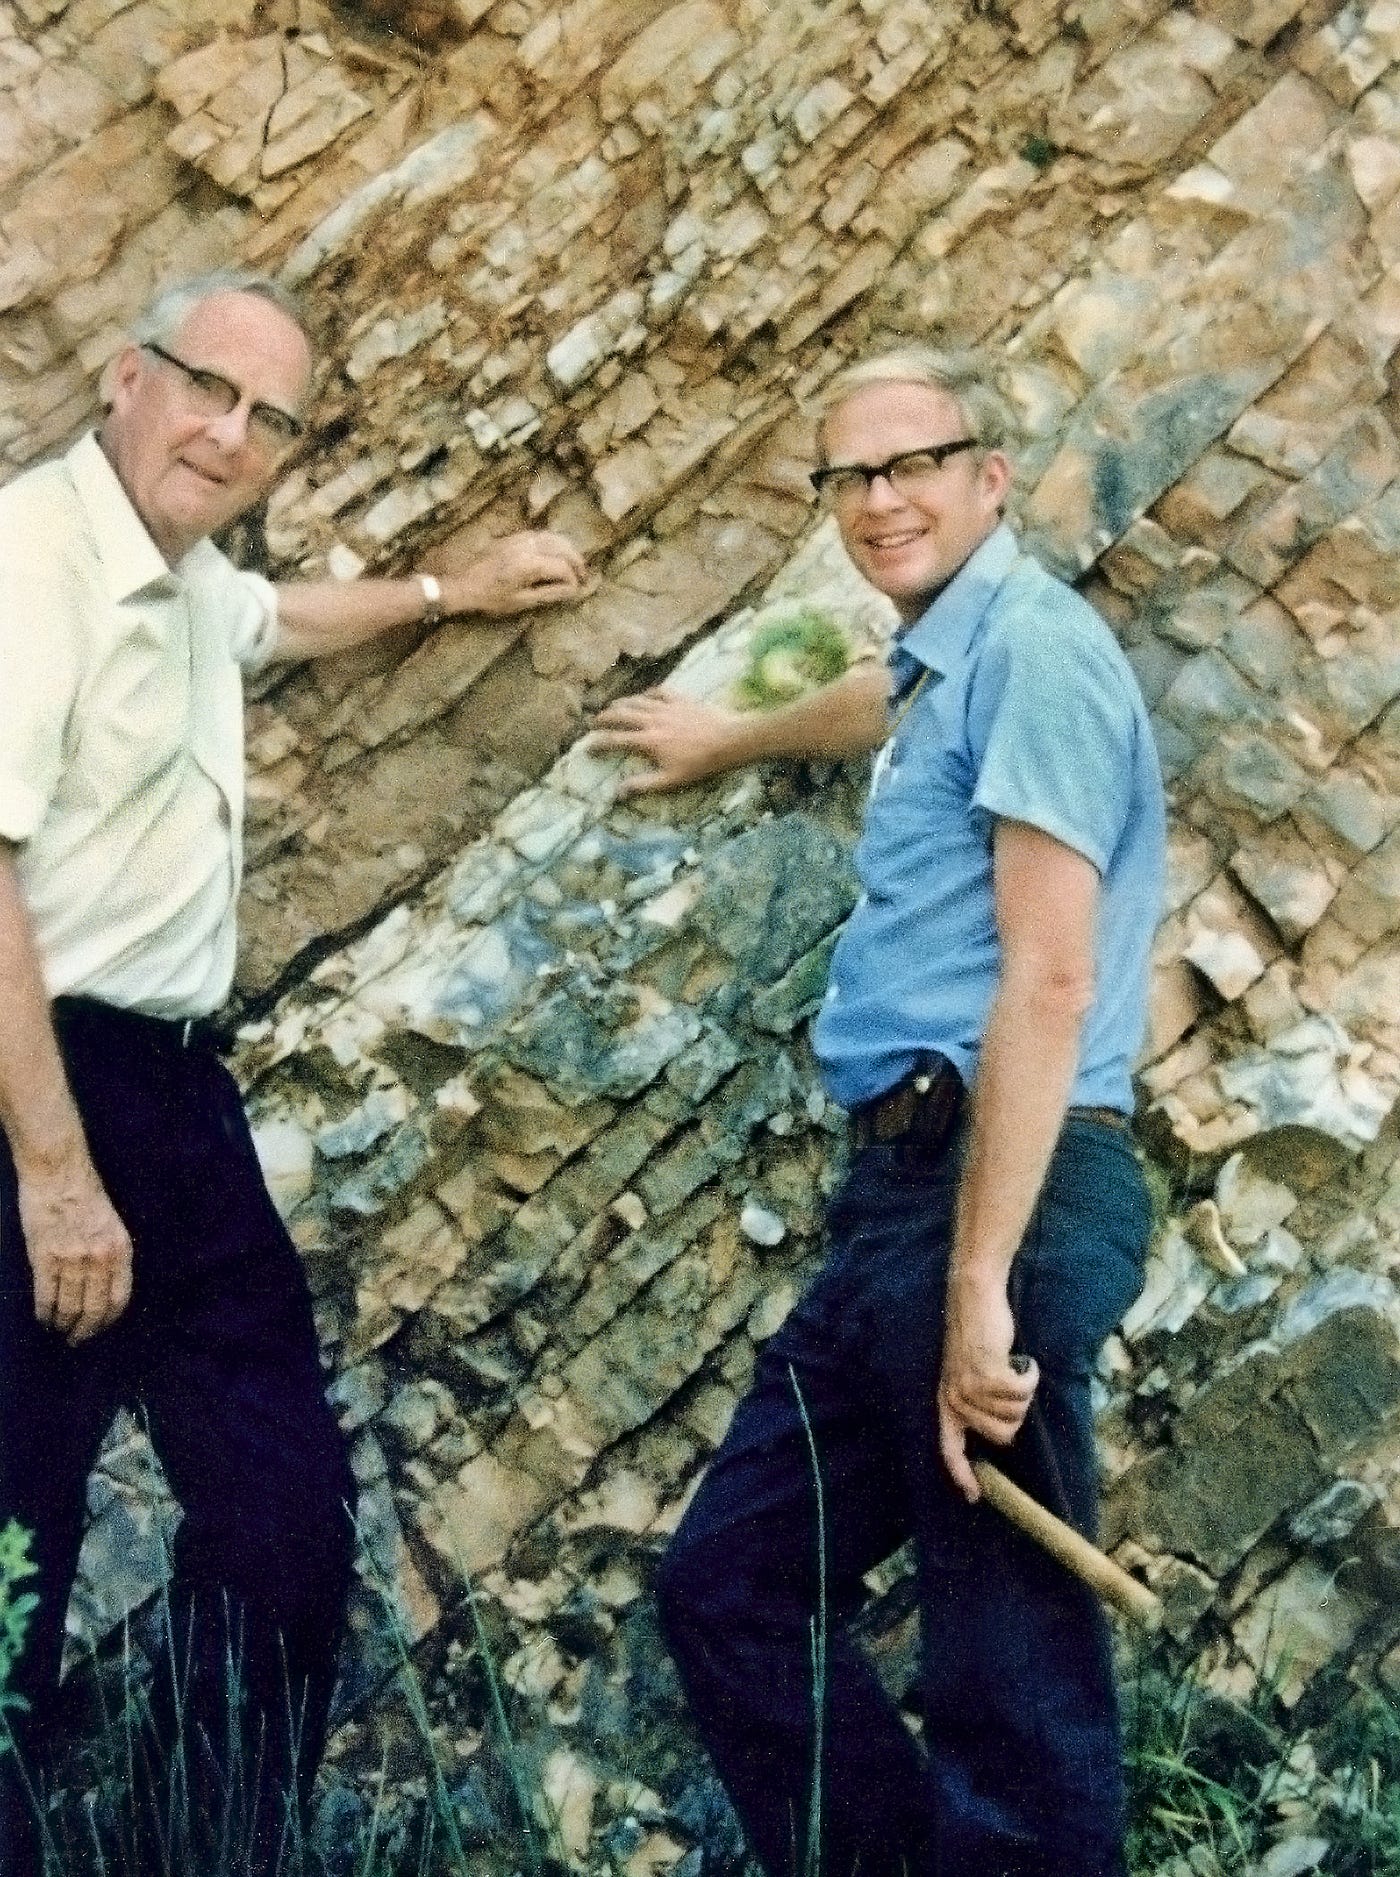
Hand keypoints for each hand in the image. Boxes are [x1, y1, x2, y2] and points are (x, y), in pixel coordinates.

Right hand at [18, 1156, 132, 1343]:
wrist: (59, 1174)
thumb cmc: (86, 1195)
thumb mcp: (113, 1226)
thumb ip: (110, 1255)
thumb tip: (103, 1286)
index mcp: (120, 1250)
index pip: (119, 1299)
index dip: (108, 1320)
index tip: (100, 1329)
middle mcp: (99, 1259)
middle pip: (94, 1309)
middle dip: (85, 1330)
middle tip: (77, 1339)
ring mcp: (72, 1260)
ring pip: (68, 1307)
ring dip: (63, 1324)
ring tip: (58, 1330)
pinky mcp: (45, 1258)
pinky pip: (45, 1296)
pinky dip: (44, 1312)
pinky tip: (43, 1318)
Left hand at [443, 532, 588, 617]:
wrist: (461, 584)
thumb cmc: (489, 598)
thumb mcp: (520, 602)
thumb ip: (548, 594)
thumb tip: (571, 591)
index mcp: (529, 564)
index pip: (562, 568)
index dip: (573, 580)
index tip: (577, 591)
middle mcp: (527, 546)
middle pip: (562, 547)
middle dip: (576, 561)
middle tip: (583, 576)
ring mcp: (518, 539)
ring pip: (552, 537)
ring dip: (567, 548)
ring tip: (574, 563)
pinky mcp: (511, 537)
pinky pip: (539, 534)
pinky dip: (553, 542)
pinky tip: (555, 552)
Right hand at [589, 689, 743, 795]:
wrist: (728, 740)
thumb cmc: (700, 764)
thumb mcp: (671, 780)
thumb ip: (643, 784)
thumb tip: (618, 792)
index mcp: (648, 741)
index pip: (616, 740)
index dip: (599, 743)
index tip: (588, 746)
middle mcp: (652, 720)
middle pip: (622, 715)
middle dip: (604, 718)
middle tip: (593, 721)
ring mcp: (667, 707)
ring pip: (638, 701)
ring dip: (622, 703)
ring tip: (612, 706)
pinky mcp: (681, 699)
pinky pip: (660, 692)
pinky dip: (648, 693)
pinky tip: (645, 696)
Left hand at [937, 1270, 1037, 1501]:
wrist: (974, 1297)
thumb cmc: (977, 1335)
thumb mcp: (967, 1374)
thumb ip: (976, 1402)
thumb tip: (1001, 1434)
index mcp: (946, 1403)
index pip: (949, 1449)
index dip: (963, 1475)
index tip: (976, 1496)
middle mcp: (954, 1399)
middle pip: (1002, 1435)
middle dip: (1016, 1413)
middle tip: (1011, 1385)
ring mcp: (969, 1387)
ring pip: (1016, 1414)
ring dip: (1024, 1392)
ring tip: (1012, 1368)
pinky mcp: (987, 1373)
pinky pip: (1023, 1392)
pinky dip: (1031, 1377)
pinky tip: (1023, 1361)